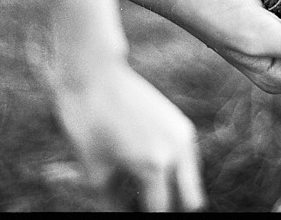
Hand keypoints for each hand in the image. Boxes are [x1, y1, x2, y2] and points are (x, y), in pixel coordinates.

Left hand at [53, 61, 204, 211]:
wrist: (96, 75)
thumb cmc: (88, 123)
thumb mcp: (95, 172)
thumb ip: (114, 204)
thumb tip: (124, 214)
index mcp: (154, 167)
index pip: (160, 211)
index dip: (146, 217)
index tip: (135, 210)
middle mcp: (176, 151)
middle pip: (190, 200)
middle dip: (171, 206)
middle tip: (147, 203)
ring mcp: (182, 133)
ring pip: (192, 179)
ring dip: (176, 188)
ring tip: (143, 187)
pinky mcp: (180, 121)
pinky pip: (187, 157)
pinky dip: (174, 167)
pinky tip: (147, 163)